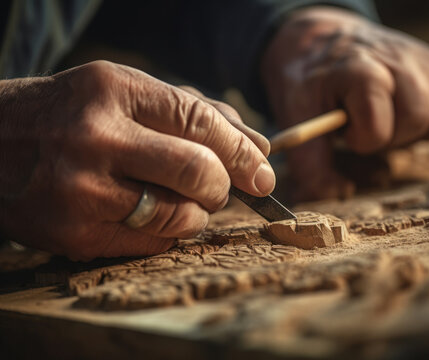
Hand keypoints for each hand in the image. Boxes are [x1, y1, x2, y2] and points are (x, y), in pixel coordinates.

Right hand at [0, 61, 274, 259]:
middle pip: (198, 172)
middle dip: (224, 186)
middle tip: (220, 188)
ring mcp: (81, 190)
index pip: (200, 122)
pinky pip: (151, 244)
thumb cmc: (72, 115)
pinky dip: (167, 234)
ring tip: (182, 201)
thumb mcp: (127, 95)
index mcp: (113, 90)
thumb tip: (260, 149)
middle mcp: (95, 138)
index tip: (263, 172)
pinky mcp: (73, 234)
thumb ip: (195, 114)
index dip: (242, 151)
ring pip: (179, 217)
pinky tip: (150, 215)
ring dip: (197, 214)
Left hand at [261, 7, 428, 200]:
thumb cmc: (311, 81)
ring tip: (387, 125)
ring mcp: (421, 61)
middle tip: (366, 133)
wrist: (322, 42)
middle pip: (416, 117)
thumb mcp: (295, 115)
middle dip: (390, 139)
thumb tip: (337, 193)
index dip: (364, 140)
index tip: (348, 135)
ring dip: (414, 134)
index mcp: (357, 69)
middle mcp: (395, 59)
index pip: (378, 121)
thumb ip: (310, 160)